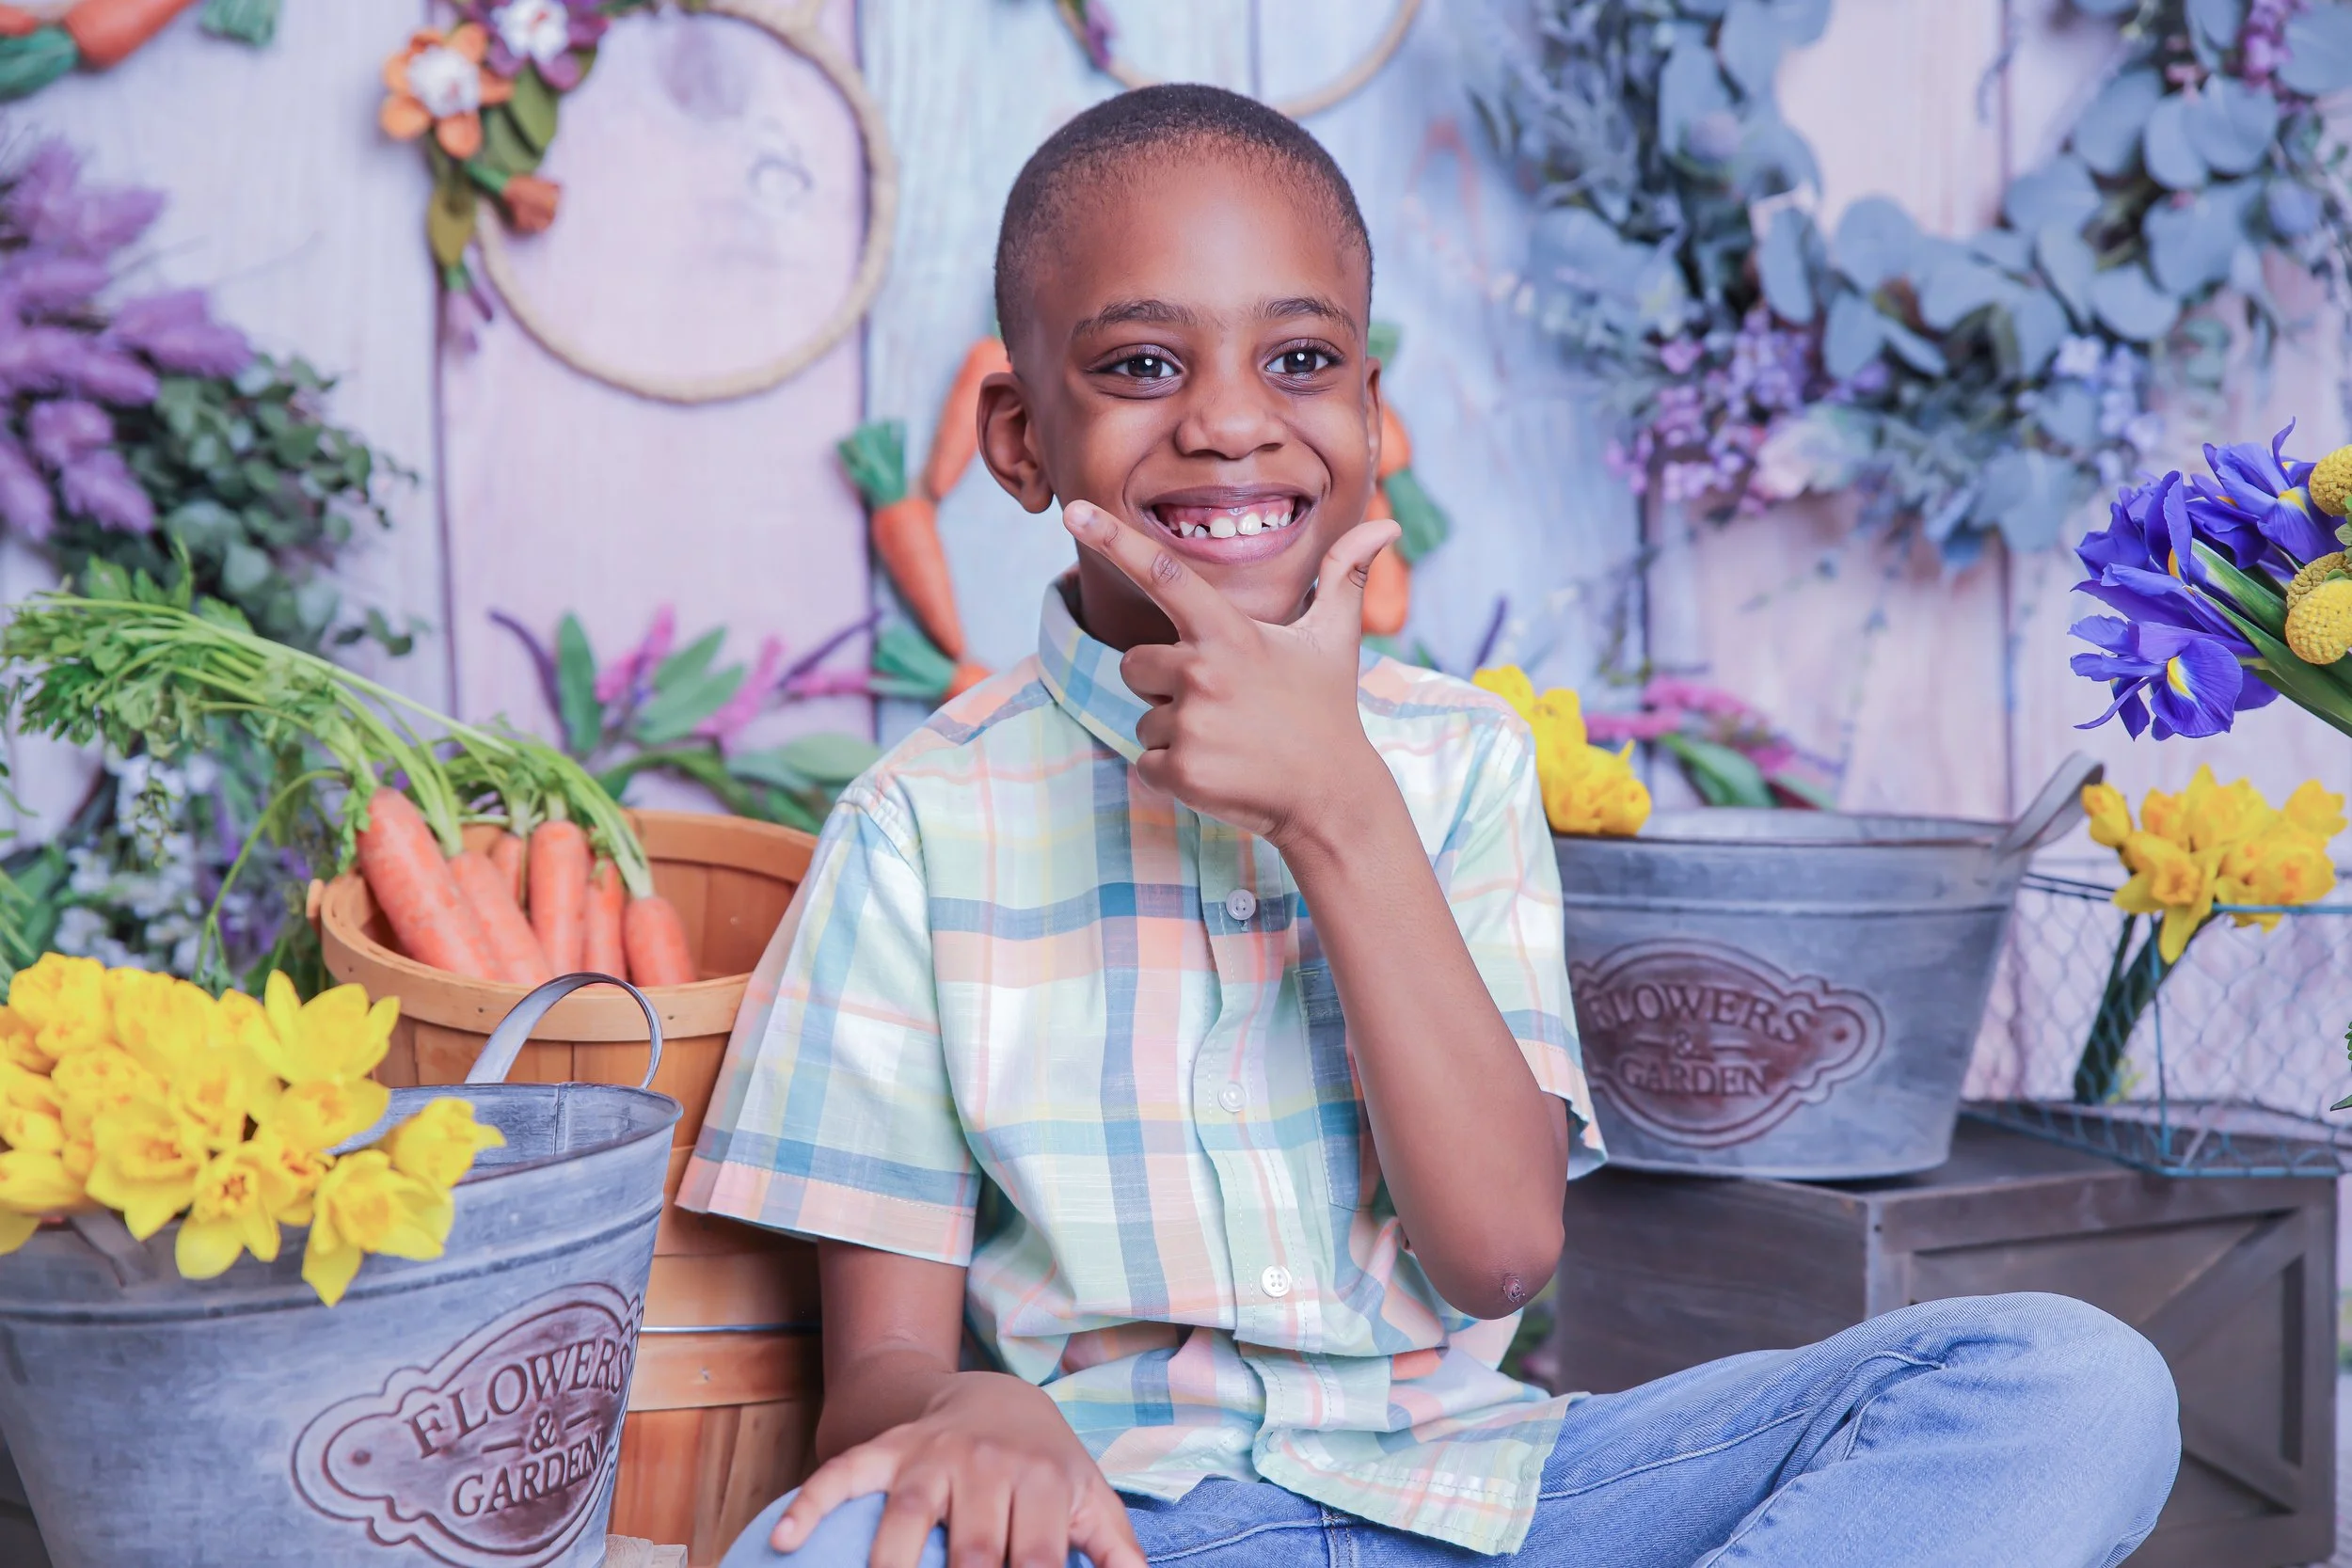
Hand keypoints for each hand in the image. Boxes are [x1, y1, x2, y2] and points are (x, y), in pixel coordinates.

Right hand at [769, 1371, 1142, 1567]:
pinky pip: (843, 1473)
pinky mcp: (887, 1450)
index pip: (1033, 1561)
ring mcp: (930, 1456)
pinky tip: (785, 1540)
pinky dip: (812, 1504)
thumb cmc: (1050, 1467)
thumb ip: (1116, 1552)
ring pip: (906, 1515)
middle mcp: (985, 1464)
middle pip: (971, 1551)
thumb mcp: (1091, 1499)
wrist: (999, 1393)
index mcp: (1042, 1481)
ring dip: (894, 1565)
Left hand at [1061, 500, 1401, 849]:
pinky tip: (1219, 772)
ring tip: (1229, 741)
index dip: (1115, 539)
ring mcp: (1191, 724)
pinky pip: (1145, 763)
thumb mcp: (1335, 639)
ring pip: (1143, 719)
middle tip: (1224, 707)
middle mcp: (1204, 671)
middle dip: (1166, 687)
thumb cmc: (1325, 710)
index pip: (1164, 575)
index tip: (1075, 510)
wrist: (1331, 796)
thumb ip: (1344, 576)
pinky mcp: (1181, 771)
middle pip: (1136, 665)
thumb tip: (1387, 525)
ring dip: (1174, 733)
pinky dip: (1174, 773)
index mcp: (1230, 633)